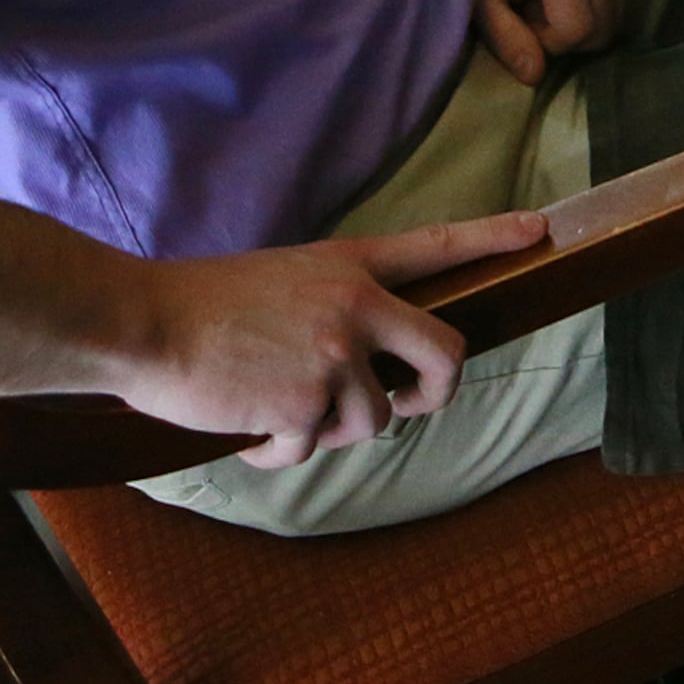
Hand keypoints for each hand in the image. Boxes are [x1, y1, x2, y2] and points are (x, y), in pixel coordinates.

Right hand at [109, 208, 549, 466]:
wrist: (143, 322)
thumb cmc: (200, 305)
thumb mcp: (284, 281)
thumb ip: (335, 309)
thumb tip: (369, 365)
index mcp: (348, 266)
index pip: (436, 245)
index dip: (493, 236)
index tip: (539, 231)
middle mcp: (355, 305)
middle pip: (447, 354)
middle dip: (435, 391)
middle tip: (408, 401)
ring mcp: (335, 354)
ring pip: (373, 419)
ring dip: (327, 429)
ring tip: (276, 409)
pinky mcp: (307, 402)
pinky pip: (312, 448)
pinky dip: (280, 452)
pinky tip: (248, 429)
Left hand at [452, 0, 631, 78]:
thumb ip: (505, 37)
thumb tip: (535, 76)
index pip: (577, 29)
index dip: (547, 40)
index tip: (519, 17)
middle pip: (604, 28)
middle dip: (567, 34)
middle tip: (531, 9)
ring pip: (618, 17)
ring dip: (583, 20)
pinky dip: (598, 4)